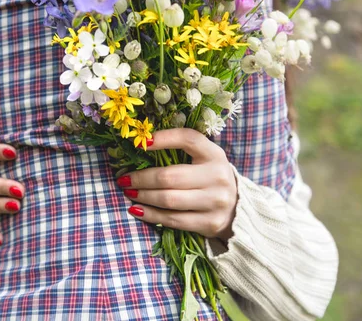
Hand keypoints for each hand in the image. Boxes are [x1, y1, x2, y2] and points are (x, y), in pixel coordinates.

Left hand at [117, 128, 237, 240]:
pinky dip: (150, 215)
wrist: (238, 208)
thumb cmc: (209, 179)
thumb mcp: (204, 160)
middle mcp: (217, 176)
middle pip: (170, 176)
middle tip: (123, 179)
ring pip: (169, 200)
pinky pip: (172, 219)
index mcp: (214, 154)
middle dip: (141, 178)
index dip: (164, 138)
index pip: (188, 139)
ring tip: (128, 193)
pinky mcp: (209, 223)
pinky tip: (136, 210)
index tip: (142, 142)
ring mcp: (215, 201)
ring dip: (143, 196)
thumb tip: (142, 145)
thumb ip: (181, 152)